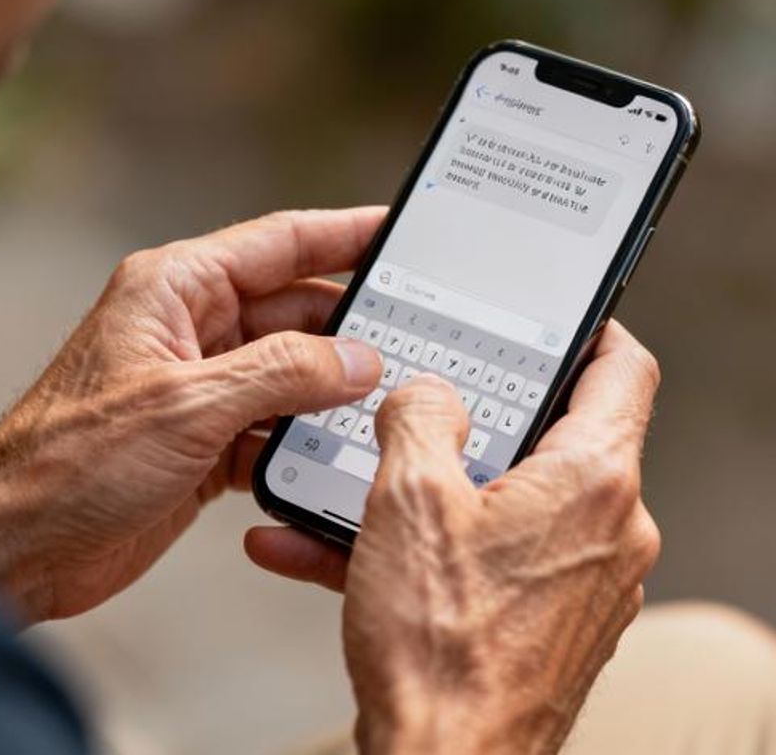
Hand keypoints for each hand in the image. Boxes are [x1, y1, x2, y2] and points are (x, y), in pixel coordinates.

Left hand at [0, 208, 384, 621]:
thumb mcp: (188, 405)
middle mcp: (194, 330)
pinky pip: (276, 423)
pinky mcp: (208, 437)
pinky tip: (334, 451)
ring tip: (386, 395)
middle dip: (350, 324)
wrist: (20, 547)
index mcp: (178, 291)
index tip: (393, 231)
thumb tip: (355, 359)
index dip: (343, 233)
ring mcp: (204, 385)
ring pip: (291, 371)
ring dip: (333, 387)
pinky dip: (305, 438)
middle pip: (294, 311)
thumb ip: (282, 374)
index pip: (279, 244)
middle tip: (412, 333)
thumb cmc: (69, 462)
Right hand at [341, 322, 660, 754]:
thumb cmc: (441, 650)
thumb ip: (422, 417)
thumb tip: (429, 397)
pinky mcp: (551, 615)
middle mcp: (608, 530)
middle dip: (490, 415)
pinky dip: (438, 542)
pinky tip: (348, 549)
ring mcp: (584, 578)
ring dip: (444, 486)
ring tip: (371, 483)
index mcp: (591, 482)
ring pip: (515, 498)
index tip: (562, 319)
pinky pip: (495, 553)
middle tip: (439, 401)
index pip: (622, 370)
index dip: (592, 330)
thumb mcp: (411, 498)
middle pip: (559, 434)